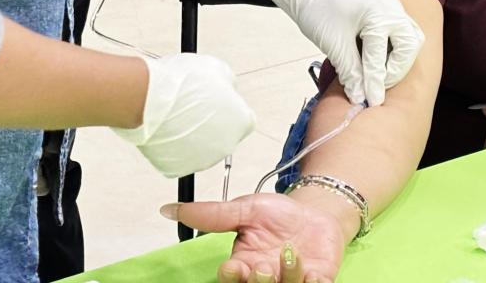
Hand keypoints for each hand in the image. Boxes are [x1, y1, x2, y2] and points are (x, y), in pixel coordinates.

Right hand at [111, 54, 254, 177]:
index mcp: (241, 123)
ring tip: (173, 113)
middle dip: (209, 123)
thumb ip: (228, 82)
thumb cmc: (180, 83)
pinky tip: (163, 127)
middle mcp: (225, 147)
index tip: (215, 101)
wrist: (146, 99)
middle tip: (191, 106)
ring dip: (189, 134)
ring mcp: (200, 161)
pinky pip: (175, 156)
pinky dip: (169, 145)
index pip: (243, 119)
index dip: (228, 108)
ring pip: (197, 148)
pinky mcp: (175, 169)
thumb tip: (227, 87)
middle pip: (221, 135)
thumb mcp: (216, 68)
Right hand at [165, 192, 347, 282]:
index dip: (230, 276)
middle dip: (257, 282)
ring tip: (291, 253)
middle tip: (262, 266)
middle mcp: (264, 278)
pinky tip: (313, 273)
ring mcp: (290, 282)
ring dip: (287, 275)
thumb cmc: (277, 215)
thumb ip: (211, 214)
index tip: (233, 266)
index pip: (229, 279)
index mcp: (243, 264)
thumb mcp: (244, 209)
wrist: (314, 213)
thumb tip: (168, 210)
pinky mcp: (317, 282)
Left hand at [260, 0, 423, 105]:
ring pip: (410, 37)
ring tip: (380, 75)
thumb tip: (361, 97)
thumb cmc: (316, 10)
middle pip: (409, 46)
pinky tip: (379, 60)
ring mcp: (391, 4)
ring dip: (399, 59)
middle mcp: (391, 6)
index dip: (375, 82)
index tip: (371, 102)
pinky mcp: (385, 7)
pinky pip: (401, 30)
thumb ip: (351, 72)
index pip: (381, 55)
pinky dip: (395, 48)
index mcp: (378, 12)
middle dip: (396, 69)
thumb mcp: (333, 45)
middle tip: (378, 86)